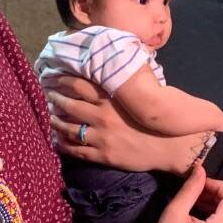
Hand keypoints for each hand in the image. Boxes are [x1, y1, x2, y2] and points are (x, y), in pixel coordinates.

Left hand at [48, 76, 196, 175]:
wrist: (173, 146)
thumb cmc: (159, 118)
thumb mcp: (141, 95)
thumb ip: (124, 83)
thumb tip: (116, 67)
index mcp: (111, 99)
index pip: (78, 85)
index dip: (63, 81)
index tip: (54, 78)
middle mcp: (102, 116)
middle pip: (69, 105)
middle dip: (55, 100)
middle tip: (49, 96)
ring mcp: (101, 137)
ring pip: (68, 129)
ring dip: (56, 122)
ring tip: (51, 118)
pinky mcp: (103, 155)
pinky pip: (76, 150)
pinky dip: (62, 145)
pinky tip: (57, 140)